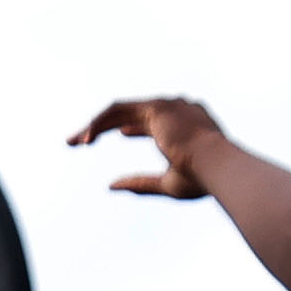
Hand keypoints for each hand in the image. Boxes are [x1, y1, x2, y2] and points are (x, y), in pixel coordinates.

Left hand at [72, 97, 222, 198]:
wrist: (217, 168)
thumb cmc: (201, 179)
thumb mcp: (167, 184)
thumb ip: (140, 183)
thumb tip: (111, 185)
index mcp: (187, 124)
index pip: (154, 121)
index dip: (133, 127)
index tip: (118, 133)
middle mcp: (177, 110)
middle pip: (130, 113)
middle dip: (101, 126)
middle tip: (75, 142)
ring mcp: (166, 105)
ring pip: (120, 110)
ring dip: (94, 125)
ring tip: (73, 142)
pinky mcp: (155, 107)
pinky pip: (117, 110)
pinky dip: (99, 122)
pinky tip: (86, 138)